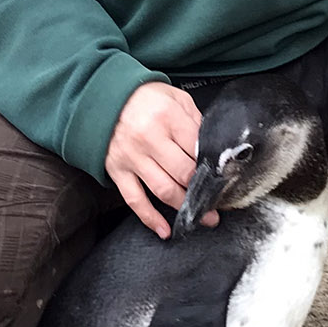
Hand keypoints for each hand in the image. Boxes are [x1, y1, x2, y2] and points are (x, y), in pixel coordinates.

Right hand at [106, 82, 215, 238]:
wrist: (103, 96)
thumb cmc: (144, 97)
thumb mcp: (175, 97)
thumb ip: (194, 120)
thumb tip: (211, 147)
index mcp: (168, 118)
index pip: (198, 149)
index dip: (213, 166)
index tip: (224, 177)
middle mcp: (150, 139)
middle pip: (184, 173)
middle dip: (204, 191)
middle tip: (218, 204)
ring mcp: (132, 157)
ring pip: (163, 190)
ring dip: (185, 207)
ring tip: (202, 218)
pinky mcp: (118, 171)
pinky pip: (134, 200)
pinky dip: (150, 218)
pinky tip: (165, 230)